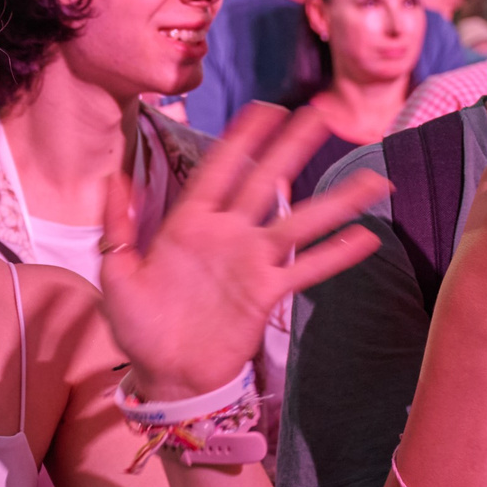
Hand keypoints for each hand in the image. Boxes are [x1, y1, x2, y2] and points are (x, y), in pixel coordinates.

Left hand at [99, 104, 387, 401]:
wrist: (166, 377)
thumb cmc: (138, 327)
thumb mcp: (116, 274)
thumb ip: (118, 226)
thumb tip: (114, 177)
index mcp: (189, 223)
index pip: (220, 169)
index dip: (242, 138)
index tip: (266, 108)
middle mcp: (226, 235)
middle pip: (266, 181)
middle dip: (293, 148)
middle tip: (324, 114)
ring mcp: (250, 263)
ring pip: (299, 222)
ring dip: (335, 201)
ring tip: (373, 178)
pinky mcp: (266, 293)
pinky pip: (306, 269)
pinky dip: (335, 255)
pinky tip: (366, 238)